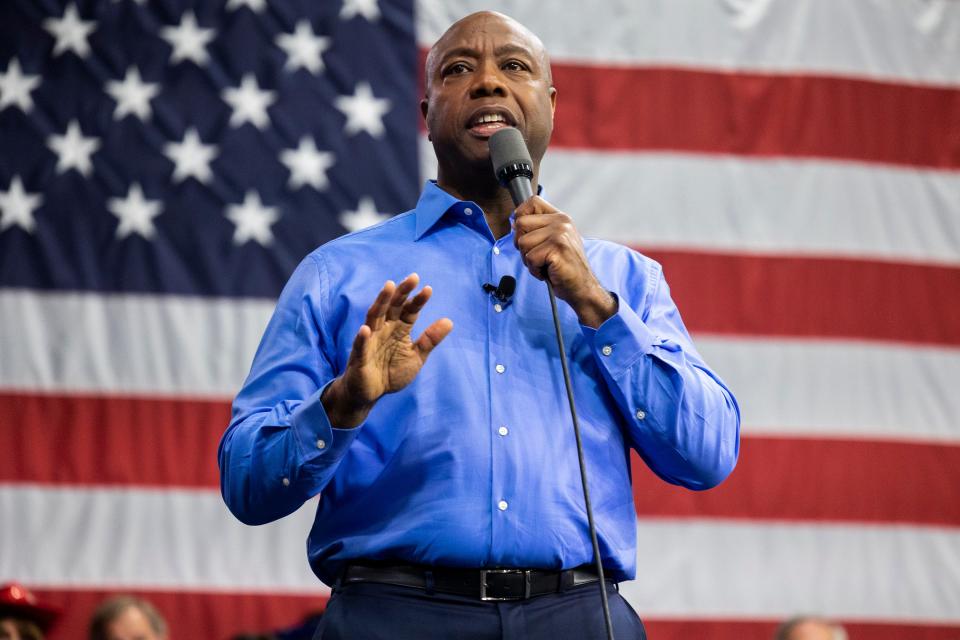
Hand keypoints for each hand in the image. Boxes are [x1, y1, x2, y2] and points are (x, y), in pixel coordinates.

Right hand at [322, 274, 452, 427]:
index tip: (428, 289)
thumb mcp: (416, 357)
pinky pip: (360, 346)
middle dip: (402, 292)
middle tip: (413, 278)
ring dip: (381, 302)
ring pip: (375, 317)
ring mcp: (370, 341)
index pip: (409, 311)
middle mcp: (384, 330)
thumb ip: (430, 340)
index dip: (418, 300)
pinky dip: (362, 337)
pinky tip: (366, 329)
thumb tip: (449, 321)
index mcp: (399, 330)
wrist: (370, 394)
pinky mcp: (359, 357)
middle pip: (393, 307)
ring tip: (388, 287)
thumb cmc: (391, 373)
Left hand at [513, 196, 615, 327]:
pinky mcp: (556, 249)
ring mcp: (560, 234)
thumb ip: (538, 229)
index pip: (533, 202)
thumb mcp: (554, 241)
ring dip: (529, 259)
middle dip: (522, 244)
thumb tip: (514, 223)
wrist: (582, 287)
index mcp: (561, 218)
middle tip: (538, 256)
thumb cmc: (565, 267)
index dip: (521, 215)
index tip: (524, 231)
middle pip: (520, 223)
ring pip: (522, 243)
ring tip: (545, 264)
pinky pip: (530, 258)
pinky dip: (535, 270)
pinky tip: (548, 271)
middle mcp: (561, 222)